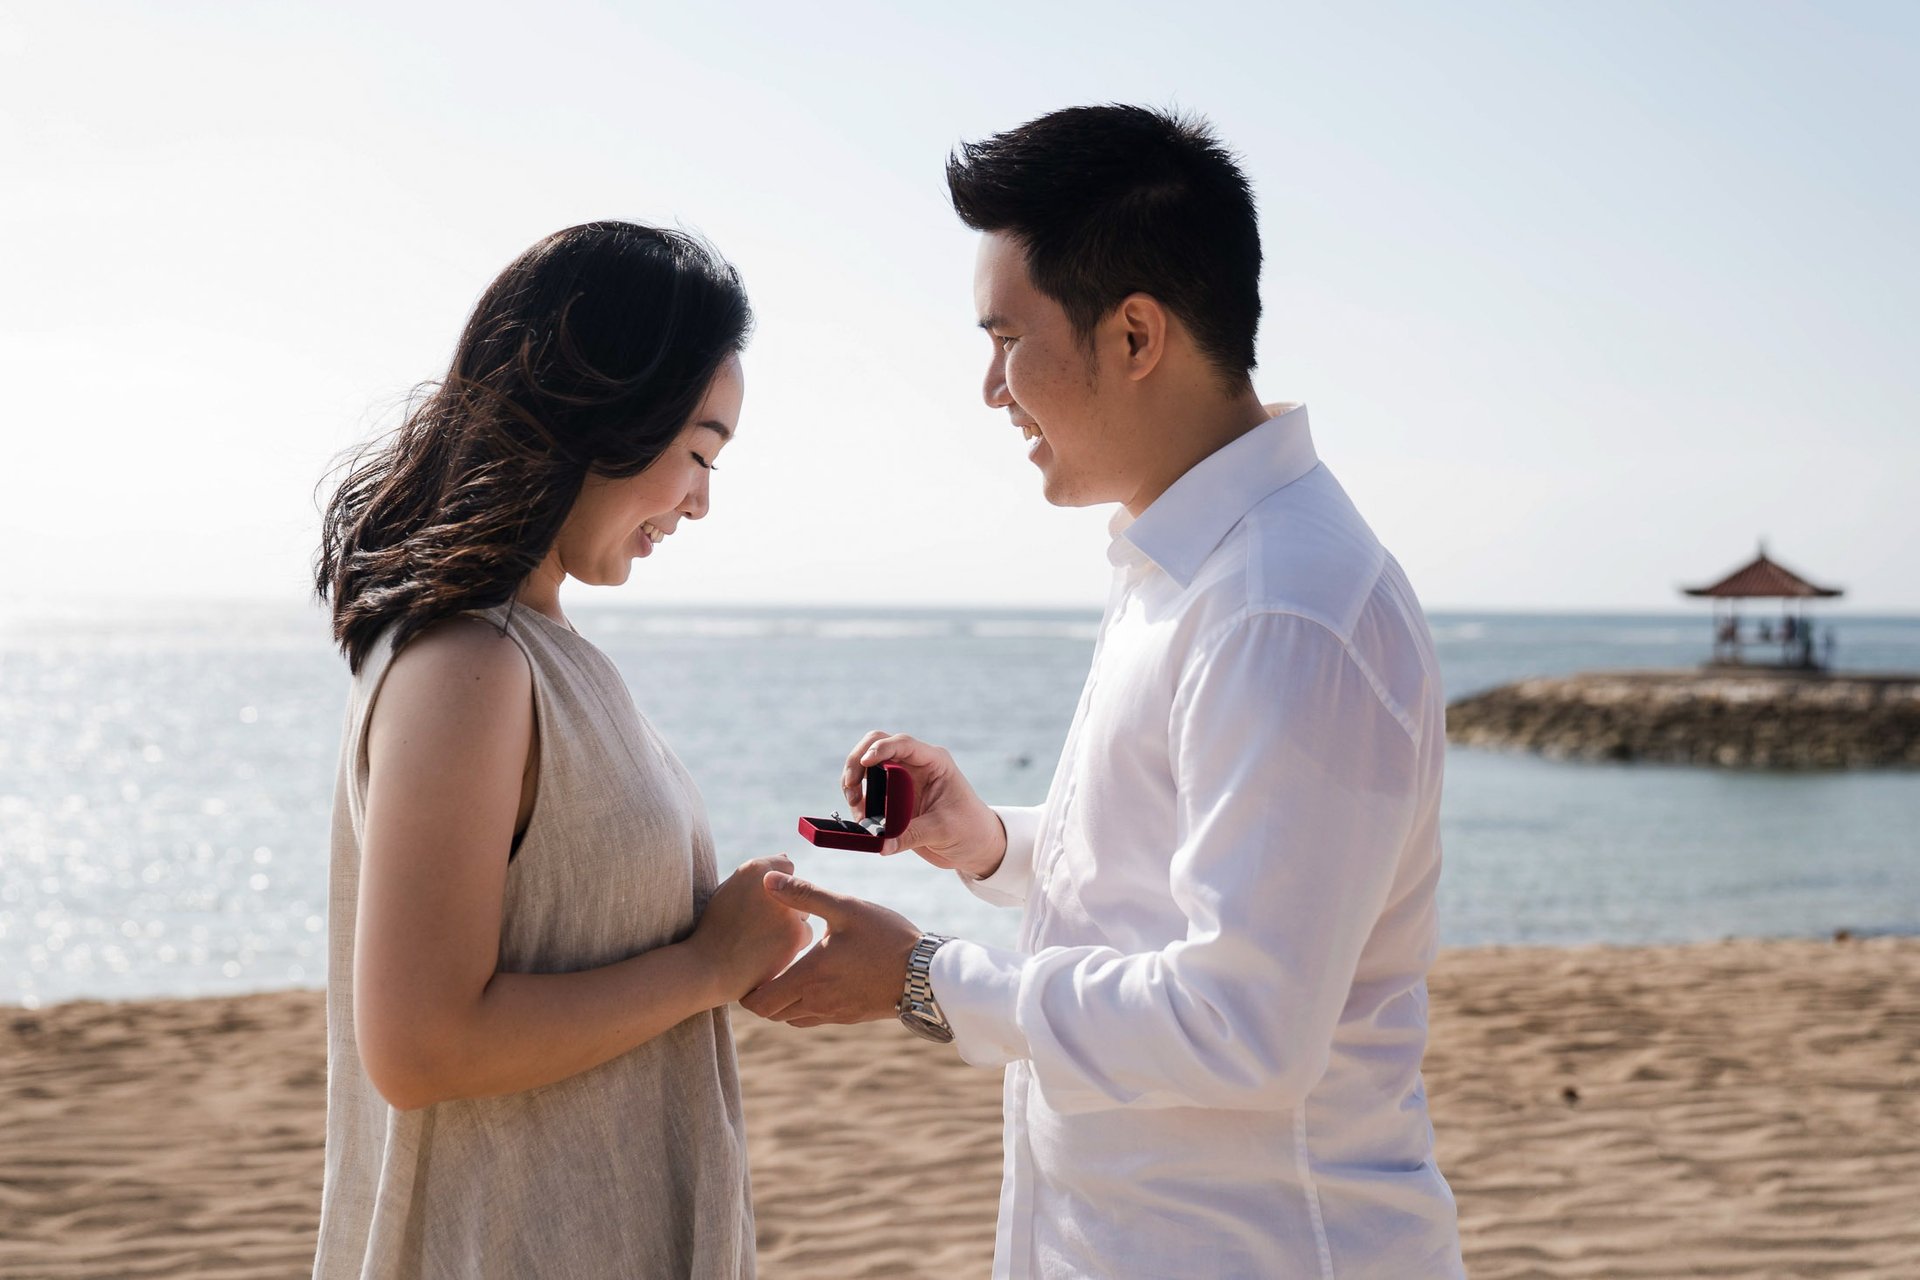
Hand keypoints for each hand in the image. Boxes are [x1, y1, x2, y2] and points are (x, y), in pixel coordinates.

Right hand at [687, 855, 811, 1003]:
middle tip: (759, 926)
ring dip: (790, 924)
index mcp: (754, 868)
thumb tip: (786, 856)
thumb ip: (757, 875)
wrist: (709, 968)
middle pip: (797, 890)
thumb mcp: (728, 891)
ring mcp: (787, 908)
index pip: (785, 866)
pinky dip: (792, 944)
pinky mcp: (797, 933)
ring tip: (761, 940)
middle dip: (785, 905)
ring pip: (803, 913)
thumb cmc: (716, 930)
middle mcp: (774, 883)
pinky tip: (770, 951)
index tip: (762, 903)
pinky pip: (806, 934)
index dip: (776, 886)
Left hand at [738, 871, 919, 1027]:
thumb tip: (768, 880)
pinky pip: (815, 1018)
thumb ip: (804, 894)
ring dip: (784, 1002)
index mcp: (809, 978)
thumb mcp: (846, 908)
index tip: (751, 967)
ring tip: (789, 972)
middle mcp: (817, 1003)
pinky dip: (805, 1005)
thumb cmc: (886, 938)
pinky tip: (817, 980)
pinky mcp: (850, 1017)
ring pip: (792, 1018)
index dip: (747, 990)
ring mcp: (834, 1014)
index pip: (759, 1003)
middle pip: (771, 1014)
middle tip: (766, 968)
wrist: (927, 974)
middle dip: (762, 995)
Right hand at [842, 731, 1007, 878]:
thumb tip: (880, 844)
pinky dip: (859, 801)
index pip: (903, 744)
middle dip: (858, 761)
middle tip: (850, 786)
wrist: (977, 846)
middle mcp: (916, 765)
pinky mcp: (893, 798)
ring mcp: (902, 780)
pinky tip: (861, 818)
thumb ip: (910, 835)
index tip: (865, 762)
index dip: (880, 748)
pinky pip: (868, 792)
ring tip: (856, 808)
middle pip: (877, 745)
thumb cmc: (970, 830)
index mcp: (934, 762)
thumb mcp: (942, 830)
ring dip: (854, 783)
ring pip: (867, 767)